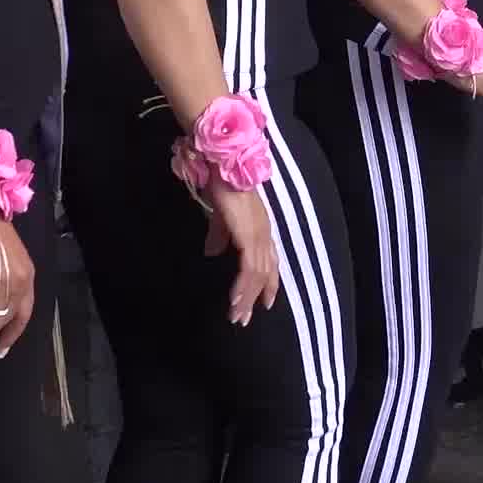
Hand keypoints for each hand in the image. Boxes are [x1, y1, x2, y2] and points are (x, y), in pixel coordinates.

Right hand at [202, 182, 279, 323]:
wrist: (223, 164)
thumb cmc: (221, 184)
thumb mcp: (220, 215)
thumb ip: (219, 235)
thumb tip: (212, 253)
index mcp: (260, 229)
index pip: (269, 262)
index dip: (268, 283)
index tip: (264, 303)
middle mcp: (264, 234)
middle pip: (264, 274)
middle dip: (254, 298)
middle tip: (243, 319)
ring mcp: (258, 235)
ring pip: (257, 276)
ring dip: (246, 298)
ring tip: (236, 316)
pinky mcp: (248, 236)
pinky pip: (248, 269)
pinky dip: (242, 287)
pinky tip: (235, 301)